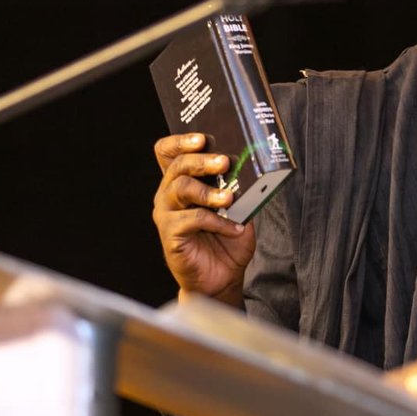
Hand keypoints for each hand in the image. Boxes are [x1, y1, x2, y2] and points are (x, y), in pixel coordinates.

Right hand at [152, 133, 256, 305]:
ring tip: (229, 198)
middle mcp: (168, 195)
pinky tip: (233, 228)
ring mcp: (166, 215)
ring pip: (180, 189)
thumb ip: (238, 188)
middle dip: (202, 161)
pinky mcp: (170, 235)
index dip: (180, 141)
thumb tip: (250, 167)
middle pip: (177, 166)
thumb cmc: (228, 239)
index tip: (202, 138)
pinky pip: (191, 219)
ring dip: (208, 192)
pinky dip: (216, 221)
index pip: (168, 152)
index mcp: (181, 182)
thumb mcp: (239, 208)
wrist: (223, 277)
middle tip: (224, 162)